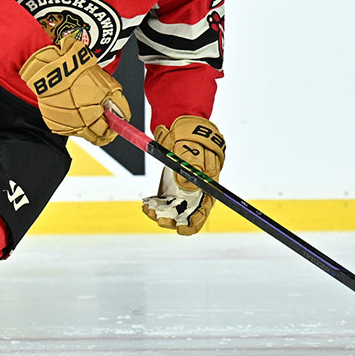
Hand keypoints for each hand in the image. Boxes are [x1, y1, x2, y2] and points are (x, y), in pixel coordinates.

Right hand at [19, 37, 131, 145]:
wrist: (54, 68)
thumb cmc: (81, 73)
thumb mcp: (109, 86)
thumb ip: (119, 105)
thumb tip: (124, 117)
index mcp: (91, 116)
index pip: (106, 134)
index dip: (113, 130)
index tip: (115, 126)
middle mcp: (77, 124)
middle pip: (94, 137)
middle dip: (102, 129)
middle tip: (104, 118)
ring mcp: (64, 124)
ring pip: (82, 132)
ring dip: (87, 124)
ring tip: (87, 107)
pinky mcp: (53, 122)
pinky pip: (68, 127)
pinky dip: (74, 121)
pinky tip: (75, 108)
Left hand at [142, 115, 225, 234]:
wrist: (182, 126)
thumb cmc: (193, 136)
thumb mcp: (193, 146)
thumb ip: (192, 163)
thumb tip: (187, 183)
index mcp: (208, 184)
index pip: (204, 210)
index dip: (194, 223)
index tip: (181, 229)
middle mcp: (196, 191)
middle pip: (186, 214)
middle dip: (173, 220)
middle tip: (159, 219)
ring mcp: (182, 189)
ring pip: (172, 210)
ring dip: (161, 214)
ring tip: (148, 210)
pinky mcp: (170, 187)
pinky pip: (162, 201)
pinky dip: (154, 205)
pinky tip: (146, 204)